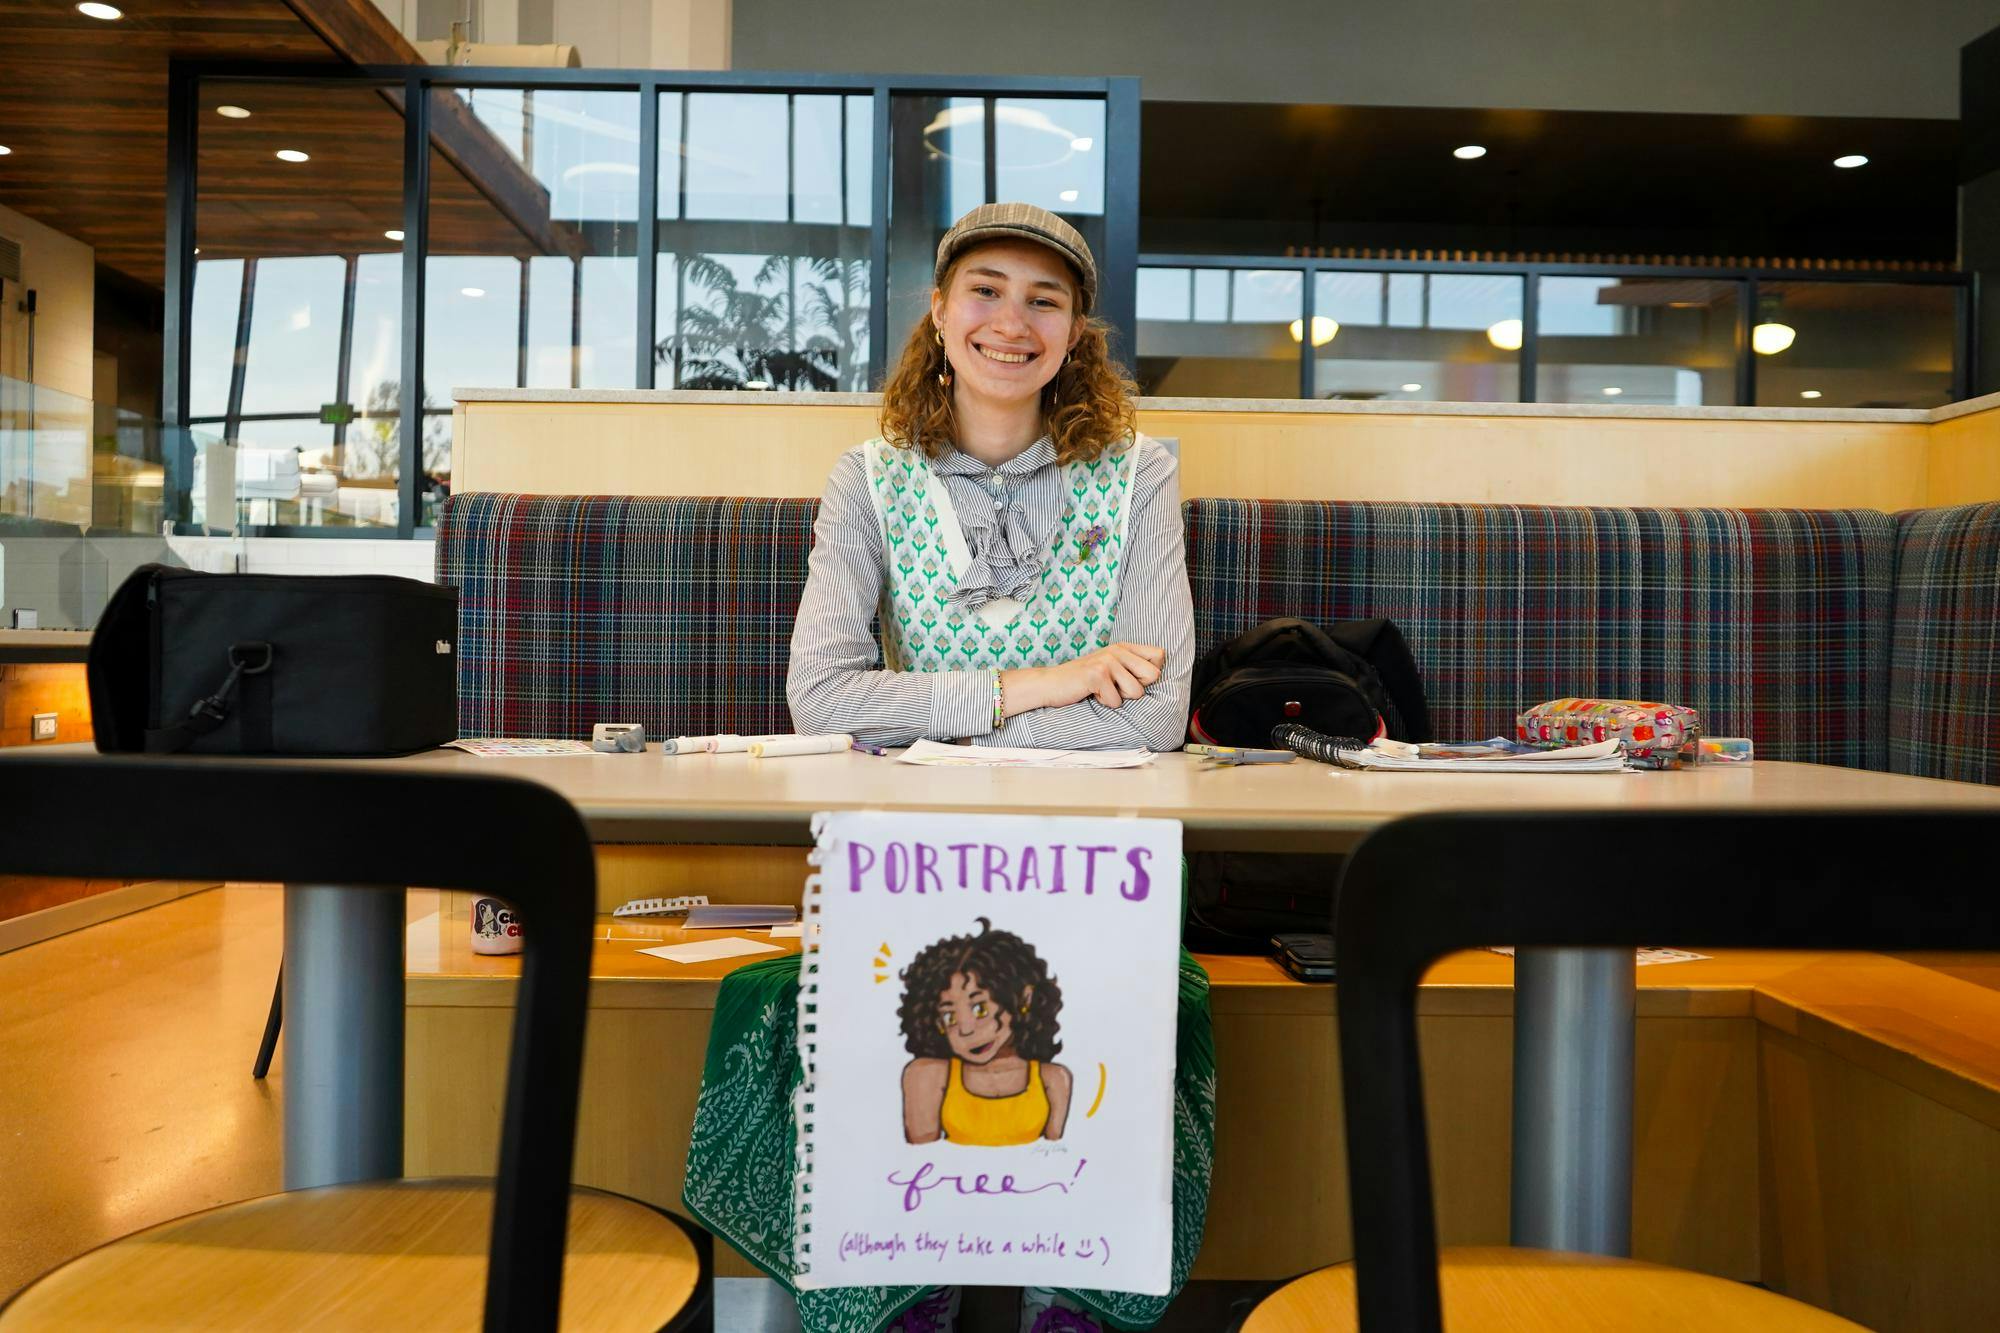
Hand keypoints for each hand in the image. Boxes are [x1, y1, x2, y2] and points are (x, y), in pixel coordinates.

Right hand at [1002, 643, 1165, 714]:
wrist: (1050, 684)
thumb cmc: (1083, 681)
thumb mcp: (1111, 668)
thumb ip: (1132, 667)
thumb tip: (1158, 675)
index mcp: (1123, 647)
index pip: (1159, 656)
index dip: (1150, 673)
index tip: (1130, 678)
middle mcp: (1117, 650)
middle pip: (1153, 675)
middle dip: (1137, 689)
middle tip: (1116, 687)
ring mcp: (1107, 661)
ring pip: (1136, 692)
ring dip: (1119, 698)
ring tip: (1102, 690)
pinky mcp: (1097, 675)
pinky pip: (1116, 701)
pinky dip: (1104, 703)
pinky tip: (1092, 694)